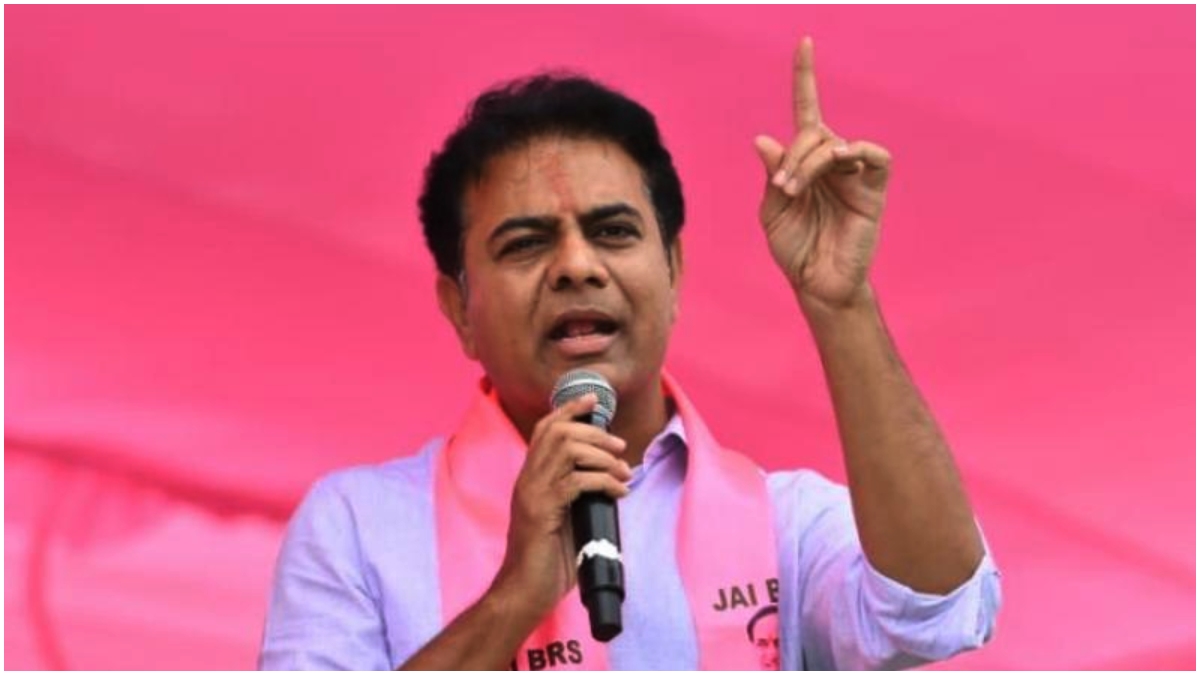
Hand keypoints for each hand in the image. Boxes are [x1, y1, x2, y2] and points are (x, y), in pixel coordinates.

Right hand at [492, 394, 631, 622]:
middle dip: (594, 432)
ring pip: (566, 450)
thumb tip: (610, 480)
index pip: (545, 429)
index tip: (594, 400)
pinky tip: (620, 491)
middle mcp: (527, 479)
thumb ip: (577, 495)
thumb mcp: (564, 517)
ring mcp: (532, 494)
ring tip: (624, 471)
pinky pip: (576, 481)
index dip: (569, 409)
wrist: (525, 590)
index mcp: (530, 477)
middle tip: (620, 447)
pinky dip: (604, 481)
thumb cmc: (547, 559)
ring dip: (602, 455)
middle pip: (558, 432)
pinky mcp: (542, 512)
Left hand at [753, 37, 890, 309]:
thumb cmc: (794, 248)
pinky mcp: (873, 190)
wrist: (817, 283)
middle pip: (813, 132)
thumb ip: (772, 175)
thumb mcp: (772, 211)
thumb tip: (763, 139)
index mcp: (805, 163)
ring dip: (810, 163)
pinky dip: (856, 152)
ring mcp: (853, 175)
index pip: (807, 111)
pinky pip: (874, 156)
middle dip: (793, 157)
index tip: (804, 42)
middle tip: (783, 190)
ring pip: (834, 144)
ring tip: (795, 192)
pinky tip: (841, 161)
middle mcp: (832, 162)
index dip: (805, 77)